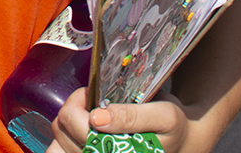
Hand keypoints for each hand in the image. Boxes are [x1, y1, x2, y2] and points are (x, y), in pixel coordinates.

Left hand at [54, 86, 190, 152]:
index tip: (91, 93)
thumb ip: (132, 116)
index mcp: (120, 151)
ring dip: (68, 122)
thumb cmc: (174, 128)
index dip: (77, 103)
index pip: (75, 126)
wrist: (183, 142)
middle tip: (91, 99)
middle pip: (62, 131)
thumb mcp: (164, 116)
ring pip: (58, 141)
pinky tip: (82, 129)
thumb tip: (97, 116)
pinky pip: (61, 150)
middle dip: (73, 107)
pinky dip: (66, 137)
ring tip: (88, 114)